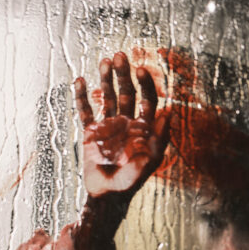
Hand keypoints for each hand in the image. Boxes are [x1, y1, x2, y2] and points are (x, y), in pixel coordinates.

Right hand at [75, 52, 169, 198]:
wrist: (108, 194)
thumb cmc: (133, 180)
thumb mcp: (151, 160)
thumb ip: (160, 137)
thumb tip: (169, 112)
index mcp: (145, 127)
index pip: (147, 99)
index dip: (145, 84)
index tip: (140, 69)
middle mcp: (127, 122)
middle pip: (127, 93)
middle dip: (124, 74)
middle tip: (120, 55)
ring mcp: (109, 126)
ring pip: (108, 97)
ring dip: (106, 80)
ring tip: (104, 60)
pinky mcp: (91, 133)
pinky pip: (85, 111)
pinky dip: (81, 97)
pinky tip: (79, 80)